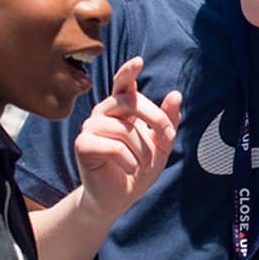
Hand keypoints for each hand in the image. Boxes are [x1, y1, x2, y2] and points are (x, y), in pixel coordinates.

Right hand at [74, 56, 180, 221]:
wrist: (118, 198)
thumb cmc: (138, 168)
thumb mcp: (161, 145)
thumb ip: (168, 121)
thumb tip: (176, 94)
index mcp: (121, 107)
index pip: (123, 82)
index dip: (129, 71)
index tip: (139, 61)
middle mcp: (103, 111)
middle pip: (130, 100)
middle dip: (155, 118)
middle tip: (168, 137)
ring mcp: (90, 127)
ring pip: (123, 128)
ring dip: (141, 150)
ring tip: (141, 164)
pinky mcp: (82, 144)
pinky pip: (112, 146)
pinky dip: (127, 161)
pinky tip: (128, 170)